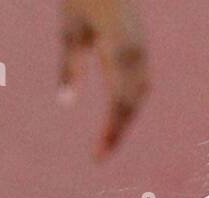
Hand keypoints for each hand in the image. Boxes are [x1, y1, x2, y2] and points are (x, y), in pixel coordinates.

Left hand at [59, 0, 149, 158]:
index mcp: (120, 53)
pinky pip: (141, 85)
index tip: (97, 156)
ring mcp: (142, 53)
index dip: (110, 133)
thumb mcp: (70, 28)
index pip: (119, 105)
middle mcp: (137, 57)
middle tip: (99, 155)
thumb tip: (65, 104)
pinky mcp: (141, 49)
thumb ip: (70, 66)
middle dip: (117, 132)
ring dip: (125, 119)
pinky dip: (131, 103)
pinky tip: (120, 113)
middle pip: (131, 106)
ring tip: (107, 138)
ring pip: (139, 97)